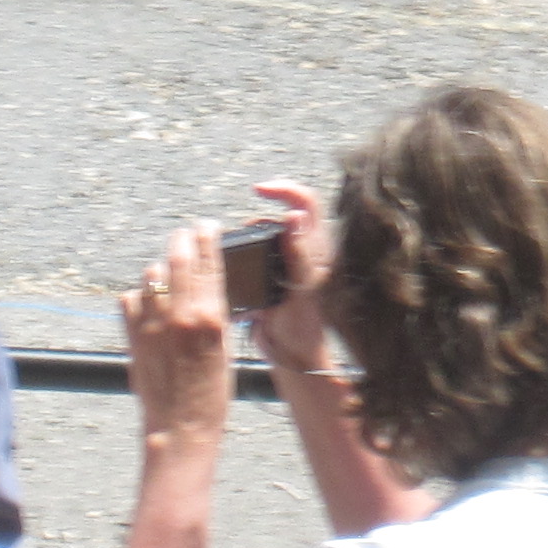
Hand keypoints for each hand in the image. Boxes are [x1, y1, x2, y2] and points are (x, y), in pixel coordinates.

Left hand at [120, 222, 240, 455]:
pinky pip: (131, 299)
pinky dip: (140, 296)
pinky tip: (150, 304)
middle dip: (182, 241)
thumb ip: (214, 310)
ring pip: (151, 274)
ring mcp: (151, 324)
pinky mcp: (132, 336)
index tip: (207, 225)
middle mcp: (178, 314)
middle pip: (177, 258)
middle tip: (186, 236)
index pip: (208, 261)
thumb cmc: (212, 391)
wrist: (180, 426)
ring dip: (161, 269)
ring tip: (169, 275)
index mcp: (209, 315)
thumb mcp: (225, 345)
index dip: (207, 236)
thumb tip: (207, 282)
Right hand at [241, 178, 339, 370]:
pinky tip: (232, 273)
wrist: (290, 358)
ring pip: (261, 238)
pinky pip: (251, 258)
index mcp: (315, 249)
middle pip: (277, 219)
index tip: (259, 190)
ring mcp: (283, 265)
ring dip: (246, 243)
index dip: (285, 190)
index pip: (305, 204)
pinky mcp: (268, 279)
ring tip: (238, 262)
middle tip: (243, 240)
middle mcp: (300, 252)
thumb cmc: (303, 327)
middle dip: (256, 223)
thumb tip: (294, 216)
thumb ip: (298, 254)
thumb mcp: (301, 289)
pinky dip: (240, 260)